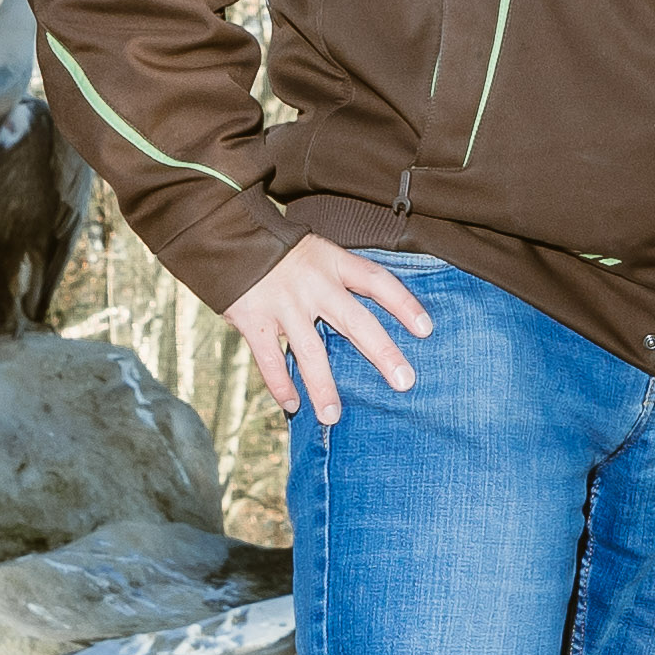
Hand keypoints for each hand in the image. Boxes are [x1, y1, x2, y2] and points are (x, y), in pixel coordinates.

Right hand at [222, 232, 436, 424]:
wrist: (228, 237)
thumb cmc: (282, 252)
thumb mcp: (318, 253)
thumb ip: (340, 281)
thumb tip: (369, 322)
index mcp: (333, 263)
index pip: (377, 281)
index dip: (404, 304)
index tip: (426, 329)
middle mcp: (314, 284)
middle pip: (356, 321)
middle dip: (382, 353)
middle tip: (404, 381)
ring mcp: (283, 303)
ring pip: (309, 351)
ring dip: (323, 387)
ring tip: (333, 417)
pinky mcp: (253, 319)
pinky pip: (269, 359)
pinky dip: (280, 385)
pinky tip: (292, 405)